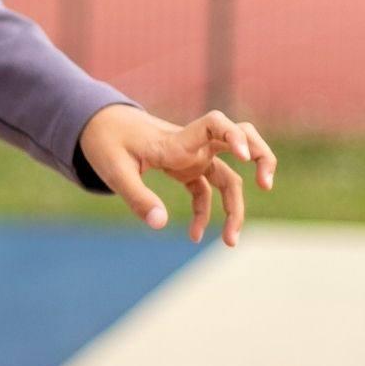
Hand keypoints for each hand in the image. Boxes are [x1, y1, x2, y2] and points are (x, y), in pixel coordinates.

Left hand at [79, 103, 276, 247]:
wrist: (98, 125)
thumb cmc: (106, 142)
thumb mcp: (115, 171)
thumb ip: (138, 197)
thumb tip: (160, 225)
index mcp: (177, 140)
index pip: (215, 124)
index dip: (235, 135)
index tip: (243, 156)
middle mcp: (192, 145)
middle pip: (242, 141)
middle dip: (262, 159)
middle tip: (265, 184)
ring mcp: (191, 157)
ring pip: (228, 177)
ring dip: (234, 207)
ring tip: (230, 241)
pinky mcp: (185, 168)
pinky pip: (205, 191)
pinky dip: (204, 213)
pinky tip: (194, 235)